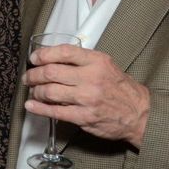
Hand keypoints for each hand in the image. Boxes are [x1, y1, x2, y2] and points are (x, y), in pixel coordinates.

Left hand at [23, 44, 149, 147]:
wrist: (139, 113)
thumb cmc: (120, 89)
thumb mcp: (105, 65)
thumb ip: (81, 60)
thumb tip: (52, 58)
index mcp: (96, 61)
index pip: (63, 52)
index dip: (43, 54)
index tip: (34, 58)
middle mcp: (91, 78)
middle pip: (51, 72)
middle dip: (34, 74)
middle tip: (29, 77)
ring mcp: (87, 98)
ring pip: (49, 92)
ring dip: (35, 92)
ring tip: (33, 91)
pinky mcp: (84, 117)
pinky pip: (54, 112)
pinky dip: (39, 109)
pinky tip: (31, 106)